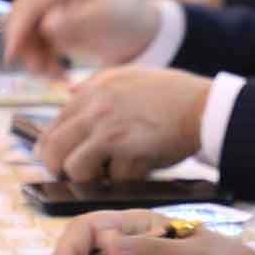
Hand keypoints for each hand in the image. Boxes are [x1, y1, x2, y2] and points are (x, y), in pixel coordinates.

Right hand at [4, 0, 162, 69]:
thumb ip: (75, 21)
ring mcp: (50, 8)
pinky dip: (43, 60)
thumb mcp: (103, 18)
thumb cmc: (126, 18)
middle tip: (40, 71)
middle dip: (26, 47)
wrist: (141, 29)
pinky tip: (59, 74)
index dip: (17, 30)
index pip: (27, 6)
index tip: (12, 56)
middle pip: (20, 20)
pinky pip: (37, 45)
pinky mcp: (53, 25)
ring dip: (35, 57)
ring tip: (56, 76)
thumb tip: (47, 23)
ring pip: (26, 36)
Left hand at [38, 67, 209, 182]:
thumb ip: (96, 85)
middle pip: (54, 151)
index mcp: (92, 91)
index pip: (53, 128)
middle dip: (62, 169)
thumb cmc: (171, 93)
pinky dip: (128, 178)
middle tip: (79, 176)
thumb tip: (69, 92)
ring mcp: (109, 129)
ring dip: (95, 177)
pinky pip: (114, 178)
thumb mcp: (127, 76)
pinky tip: (142, 167)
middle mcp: (94, 109)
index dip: (51, 151)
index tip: (57, 162)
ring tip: (114, 172)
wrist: (203, 106)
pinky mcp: (127, 149)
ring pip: (77, 169)